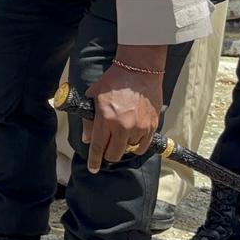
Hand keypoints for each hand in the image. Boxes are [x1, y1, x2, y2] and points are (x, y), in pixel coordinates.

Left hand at [81, 54, 163, 172]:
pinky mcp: (152, 126)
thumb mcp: (94, 96)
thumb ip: (89, 119)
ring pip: (129, 150)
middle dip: (108, 153)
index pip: (99, 147)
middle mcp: (123, 126)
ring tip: (121, 134)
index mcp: (106, 119)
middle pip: (114, 153)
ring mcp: (139, 127)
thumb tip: (87, 138)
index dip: (95, 160)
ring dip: (123, 146)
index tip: (93, 168)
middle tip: (107, 146)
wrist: (139, 70)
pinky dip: (137, 145)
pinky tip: (132, 137)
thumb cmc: (113, 81)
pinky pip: (143, 145)